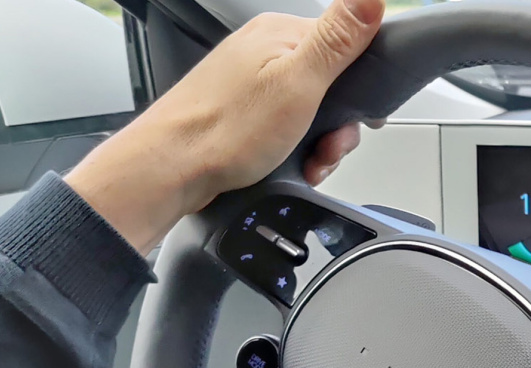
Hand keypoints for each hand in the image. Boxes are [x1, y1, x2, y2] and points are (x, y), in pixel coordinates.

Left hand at [65, 0, 385, 252]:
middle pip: (331, 86)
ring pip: (311, 112)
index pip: (348, 48)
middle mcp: (265, 53)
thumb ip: (338, 39)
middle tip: (325, 147)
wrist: (170, 169)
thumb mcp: (297, 83)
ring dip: (318, 145)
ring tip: (306, 162)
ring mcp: (253, 83)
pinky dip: (296, 150)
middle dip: (337, 126)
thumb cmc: (224, 130)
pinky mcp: (244, 111)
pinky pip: (288, 128)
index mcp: (280, 34)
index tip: (358, 118)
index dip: (360, 88)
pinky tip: (289, 165)